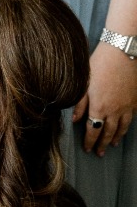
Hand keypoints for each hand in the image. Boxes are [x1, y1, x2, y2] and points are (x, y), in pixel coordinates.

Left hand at [74, 41, 136, 155]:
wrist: (122, 52)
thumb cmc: (99, 64)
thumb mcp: (84, 83)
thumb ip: (79, 104)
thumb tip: (75, 121)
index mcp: (99, 107)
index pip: (93, 131)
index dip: (90, 141)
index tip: (87, 149)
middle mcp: (114, 110)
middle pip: (108, 132)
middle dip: (103, 144)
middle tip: (100, 153)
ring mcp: (127, 106)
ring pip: (122, 127)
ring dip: (117, 137)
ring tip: (114, 144)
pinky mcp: (135, 100)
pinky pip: (132, 117)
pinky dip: (128, 126)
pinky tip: (125, 127)